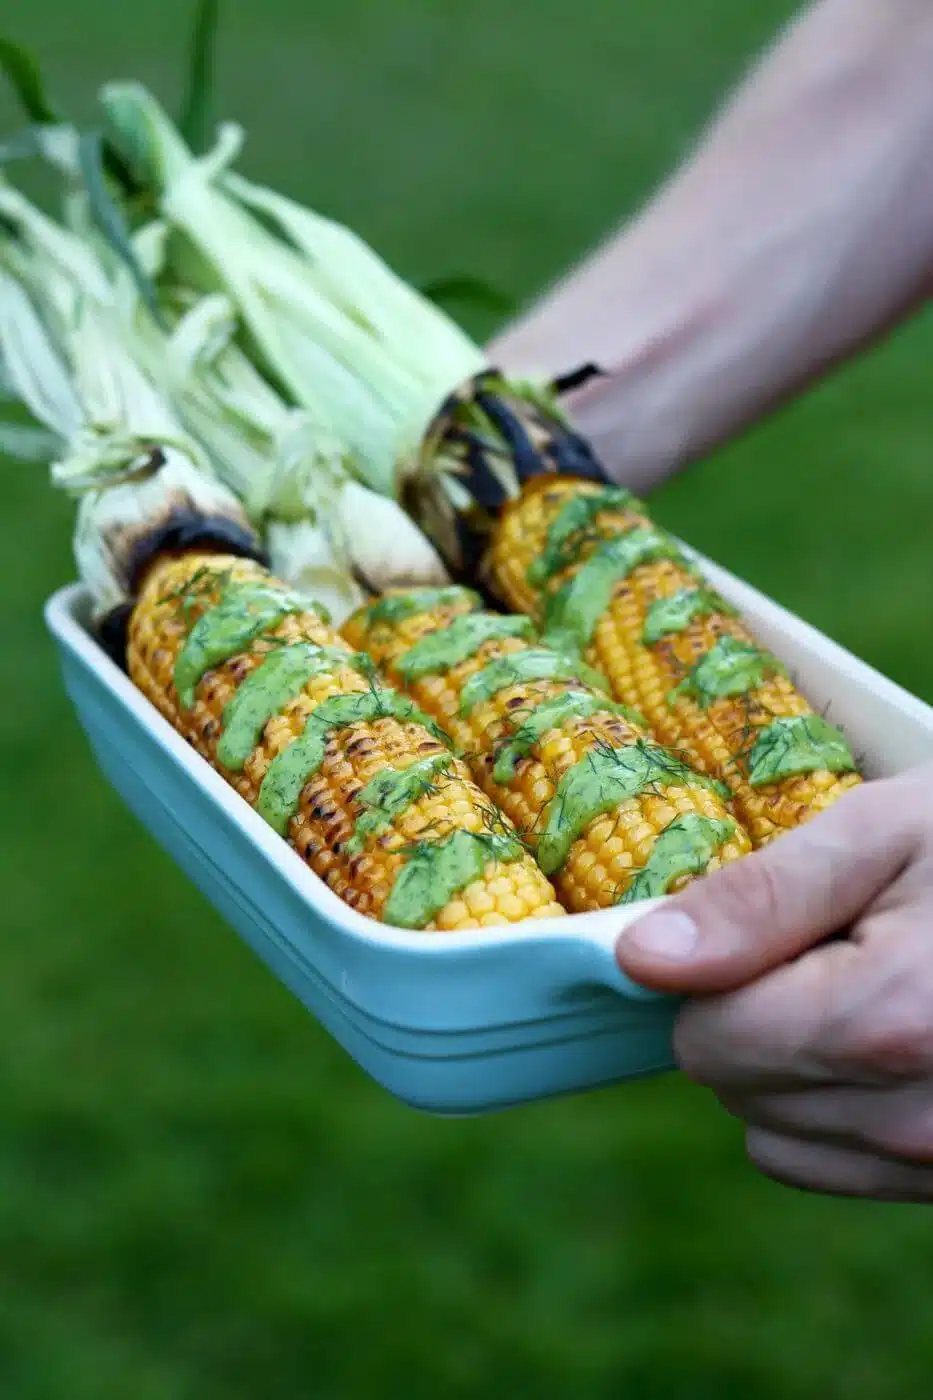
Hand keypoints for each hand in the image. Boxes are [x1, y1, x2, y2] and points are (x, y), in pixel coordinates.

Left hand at [616, 764, 932, 1200]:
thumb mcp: (882, 834)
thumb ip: (758, 901)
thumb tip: (639, 963)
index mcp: (885, 1026)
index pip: (703, 1039)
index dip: (717, 974)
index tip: (781, 927)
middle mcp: (916, 1123)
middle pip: (733, 1088)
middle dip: (756, 1013)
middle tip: (842, 947)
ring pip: (774, 1134)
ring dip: (794, 1065)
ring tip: (879, 989)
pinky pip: (835, 1164)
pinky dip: (839, 1106)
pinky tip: (898, 1042)